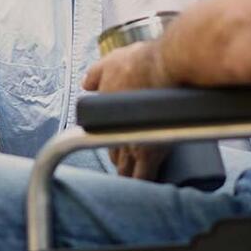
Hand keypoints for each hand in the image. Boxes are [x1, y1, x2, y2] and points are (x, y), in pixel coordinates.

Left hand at [82, 41, 171, 180]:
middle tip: (129, 170)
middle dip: (121, 165)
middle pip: (116, 159)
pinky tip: (150, 188)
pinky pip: (145, 177)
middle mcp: (115, 132)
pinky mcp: (151, 151)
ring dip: (131, 176)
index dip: (113, 147)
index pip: (103, 140)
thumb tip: (86, 83)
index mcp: (104, 114)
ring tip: (138, 181)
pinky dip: (145, 183)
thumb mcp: (110, 62)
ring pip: (128, 171)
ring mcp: (132, 143)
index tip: (120, 150)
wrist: (164, 67)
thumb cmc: (141, 62)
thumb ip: (96, 75)